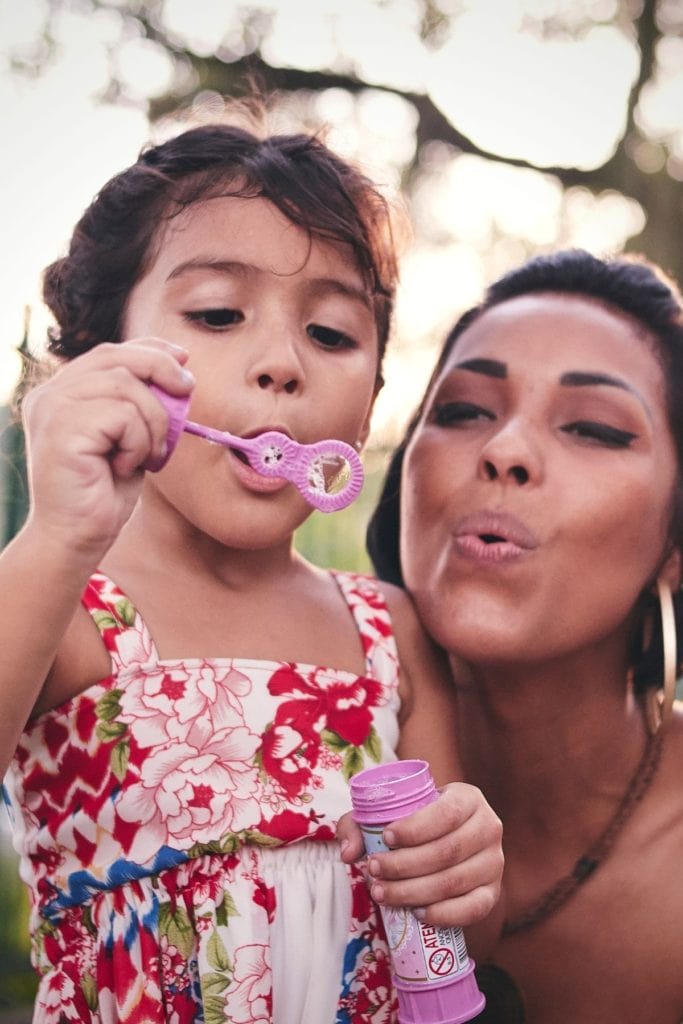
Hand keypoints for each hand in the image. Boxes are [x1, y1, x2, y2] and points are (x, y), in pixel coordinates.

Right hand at [22, 338, 193, 562]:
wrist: (76, 538)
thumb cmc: (104, 492)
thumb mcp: (128, 437)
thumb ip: (140, 402)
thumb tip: (178, 366)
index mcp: (61, 393)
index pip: (108, 352)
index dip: (150, 349)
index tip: (182, 360)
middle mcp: (50, 394)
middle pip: (116, 357)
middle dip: (161, 370)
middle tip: (187, 391)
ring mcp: (52, 408)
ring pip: (126, 386)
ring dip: (152, 423)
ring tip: (147, 456)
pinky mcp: (61, 429)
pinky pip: (123, 415)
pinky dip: (138, 442)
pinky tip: (125, 467)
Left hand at [338, 781, 502, 928]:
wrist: (443, 842)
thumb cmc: (414, 824)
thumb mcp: (389, 813)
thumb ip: (360, 825)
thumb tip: (349, 853)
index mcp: (468, 798)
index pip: (446, 814)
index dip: (415, 828)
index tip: (386, 837)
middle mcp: (489, 828)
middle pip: (447, 851)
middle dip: (404, 865)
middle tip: (373, 870)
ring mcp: (494, 863)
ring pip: (455, 882)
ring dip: (414, 891)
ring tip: (382, 892)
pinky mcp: (493, 893)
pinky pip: (472, 909)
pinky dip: (443, 914)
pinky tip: (416, 913)